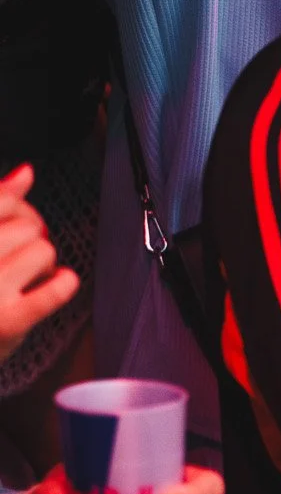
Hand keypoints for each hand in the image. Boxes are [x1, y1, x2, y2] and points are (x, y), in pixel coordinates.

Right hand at [0, 166, 78, 364]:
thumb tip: (26, 172)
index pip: (4, 200)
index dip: (17, 207)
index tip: (13, 221)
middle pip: (27, 225)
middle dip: (29, 238)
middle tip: (16, 255)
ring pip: (42, 251)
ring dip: (42, 264)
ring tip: (24, 276)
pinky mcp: (7, 321)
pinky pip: (53, 291)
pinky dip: (63, 284)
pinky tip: (59, 283)